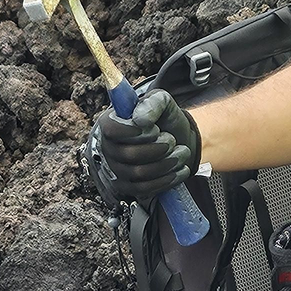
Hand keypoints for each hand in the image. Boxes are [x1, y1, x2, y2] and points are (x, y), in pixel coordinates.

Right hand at [96, 88, 200, 204]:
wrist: (177, 139)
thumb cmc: (164, 118)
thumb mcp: (163, 102)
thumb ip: (153, 103)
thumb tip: (140, 119)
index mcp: (110, 122)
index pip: (110, 129)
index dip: (133, 131)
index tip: (155, 129)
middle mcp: (108, 147)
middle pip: (128, 155)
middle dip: (157, 149)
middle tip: (173, 141)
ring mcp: (116, 170)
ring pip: (138, 173)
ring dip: (166, 163)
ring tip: (182, 152)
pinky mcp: (128, 187)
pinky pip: (145, 189)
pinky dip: (167, 180)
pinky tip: (181, 169)